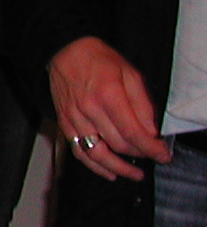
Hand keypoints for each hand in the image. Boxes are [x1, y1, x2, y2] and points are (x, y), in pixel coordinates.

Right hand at [50, 36, 169, 181]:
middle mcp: (89, 111)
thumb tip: (150, 131)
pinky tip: (108, 172)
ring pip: (97, 153)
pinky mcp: (65, 124)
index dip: (150, 148)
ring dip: (118, 168)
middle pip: (118, 144)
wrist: (65, 52)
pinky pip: (79, 151)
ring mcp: (74, 119)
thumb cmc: (99, 60)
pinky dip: (94, 166)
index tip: (162, 155)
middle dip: (140, 155)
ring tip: (134, 174)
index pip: (132, 132)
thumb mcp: (130, 74)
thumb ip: (141, 103)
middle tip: (153, 157)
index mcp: (108, 96)